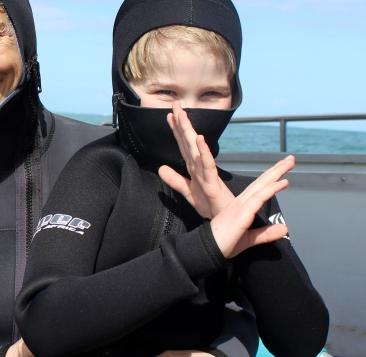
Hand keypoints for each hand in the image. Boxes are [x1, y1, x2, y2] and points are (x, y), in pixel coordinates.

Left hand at [159, 101, 233, 218]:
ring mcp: (206, 172)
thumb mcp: (187, 192)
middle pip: (188, 141)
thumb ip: (175, 180)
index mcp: (194, 168)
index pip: (182, 145)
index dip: (175, 131)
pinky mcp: (212, 182)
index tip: (169, 115)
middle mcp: (200, 166)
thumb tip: (161, 168)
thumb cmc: (211, 205)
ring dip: (189, 131)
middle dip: (181, 123)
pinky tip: (199, 138)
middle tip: (175, 104)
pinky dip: (203, 151)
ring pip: (195, 148)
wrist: (225, 221)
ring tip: (182, 115)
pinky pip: (207, 164)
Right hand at [210, 156, 293, 257]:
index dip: (272, 178)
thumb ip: (266, 233)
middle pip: (262, 182)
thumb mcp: (249, 239)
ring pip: (262, 185)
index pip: (259, 188)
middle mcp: (241, 202)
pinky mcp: (242, 212)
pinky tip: (283, 182)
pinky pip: (259, 197)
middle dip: (277, 169)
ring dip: (277, 173)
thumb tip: (284, 228)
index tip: (284, 168)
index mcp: (241, 207)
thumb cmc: (224, 244)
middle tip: (291, 158)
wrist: (209, 250)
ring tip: (290, 162)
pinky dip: (271, 189)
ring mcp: (241, 206)